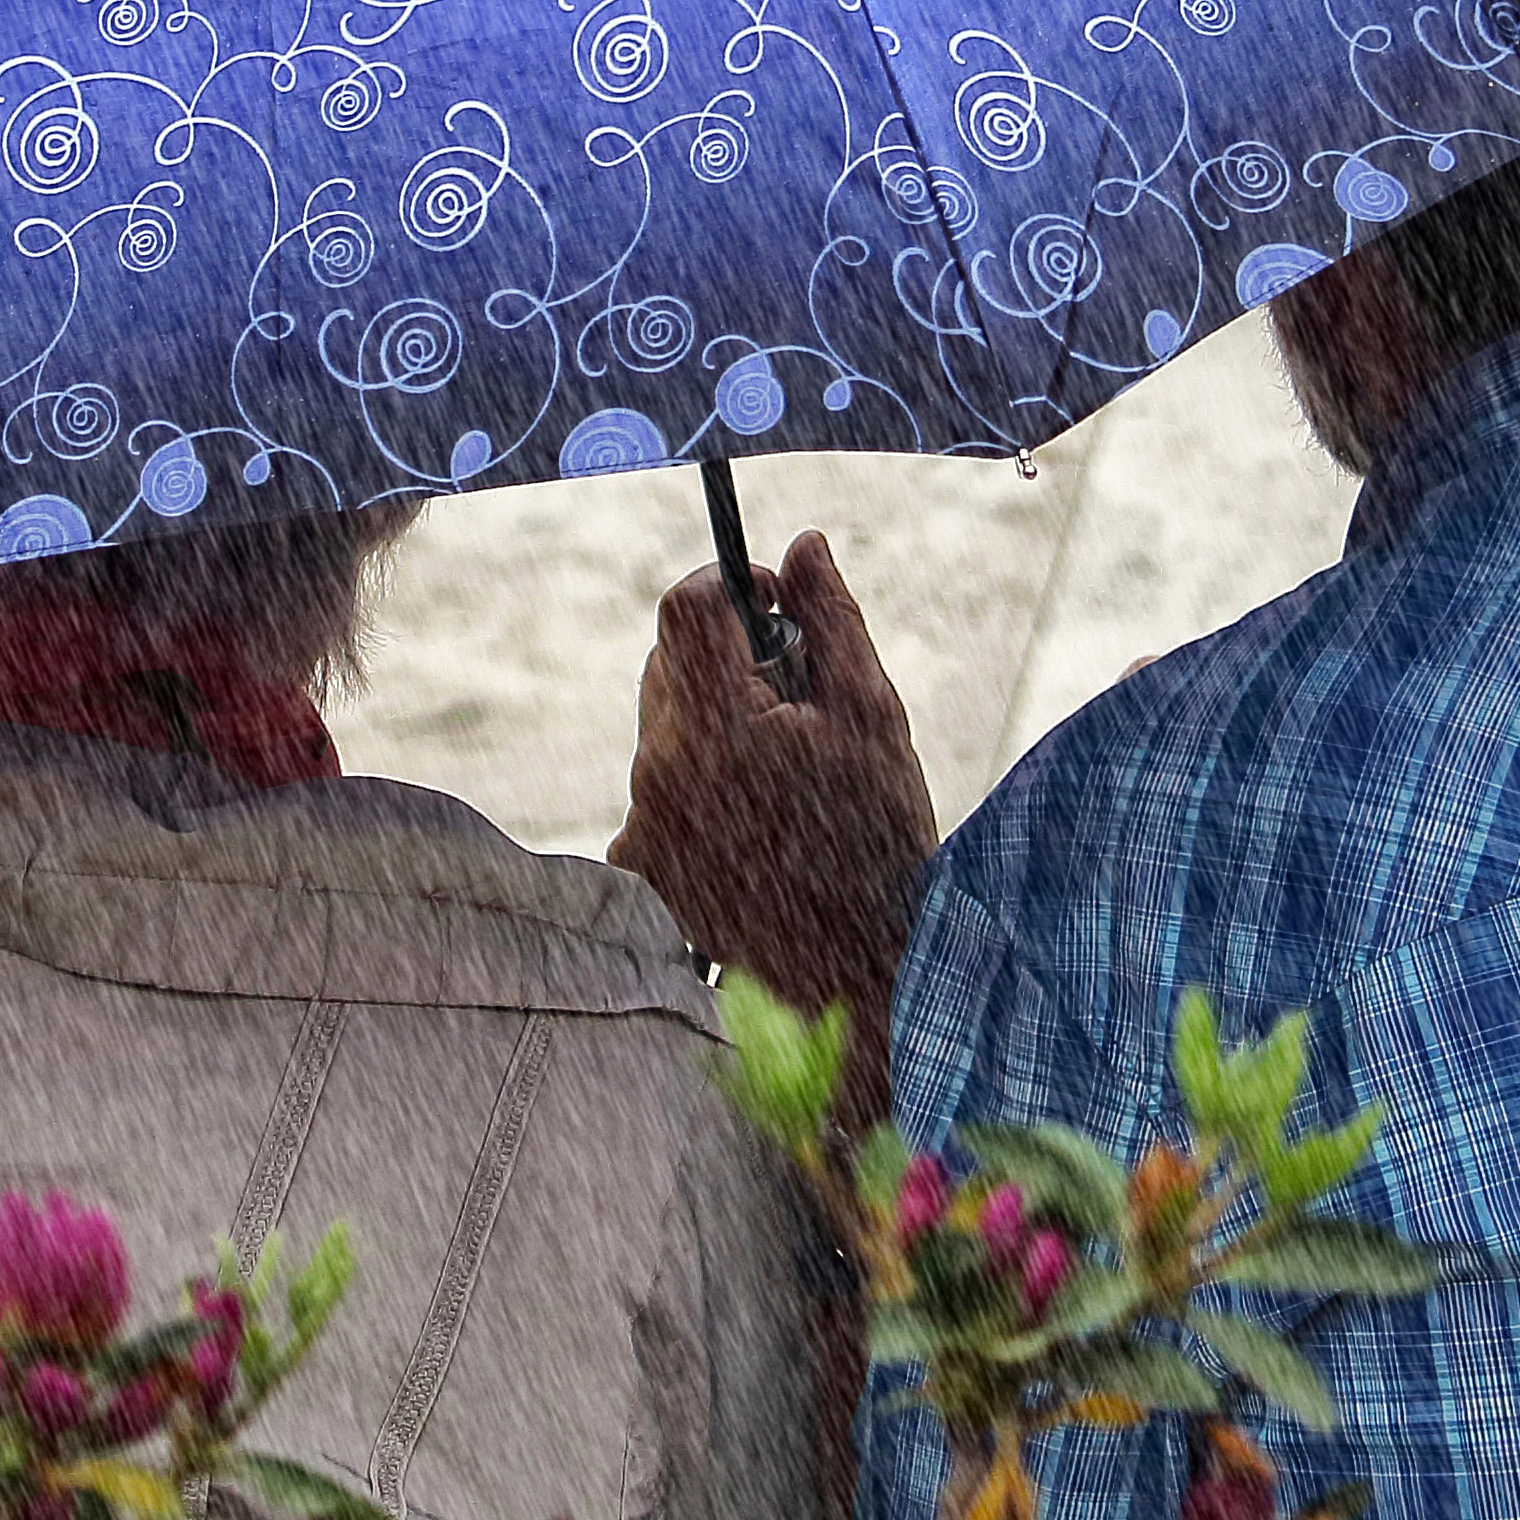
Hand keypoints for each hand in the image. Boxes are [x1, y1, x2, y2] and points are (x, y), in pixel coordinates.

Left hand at [611, 530, 936, 1032]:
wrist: (857, 973)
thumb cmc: (880, 839)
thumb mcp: (872, 717)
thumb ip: (832, 621)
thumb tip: (802, 545)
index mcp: (718, 728)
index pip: (683, 607)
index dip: (728, 587)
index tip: (772, 605)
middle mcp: (660, 772)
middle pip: (667, 661)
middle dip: (726, 657)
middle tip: (794, 698)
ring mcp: (642, 823)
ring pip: (663, 722)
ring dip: (712, 720)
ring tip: (782, 776)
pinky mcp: (639, 863)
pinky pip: (655, 788)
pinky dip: (695, 784)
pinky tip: (752, 822)